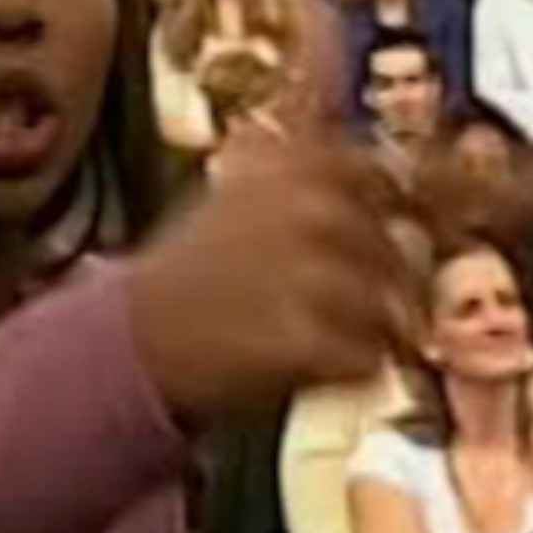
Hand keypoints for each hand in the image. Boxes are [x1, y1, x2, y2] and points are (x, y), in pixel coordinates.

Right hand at [126, 145, 411, 417]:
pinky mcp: (309, 339)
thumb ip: (310, 174)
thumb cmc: (195, 264)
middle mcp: (314, 209)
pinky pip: (369, 357)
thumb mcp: (245, 187)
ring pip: (390, 308)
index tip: (393, 232)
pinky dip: (351, 368)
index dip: (395, 211)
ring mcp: (315, 275)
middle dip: (385, 281)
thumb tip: (390, 175)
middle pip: (396, 251)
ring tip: (330, 335)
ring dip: (372, 329)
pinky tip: (313, 362)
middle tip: (353, 303)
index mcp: (300, 164)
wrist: (136, 335)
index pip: (385, 179)